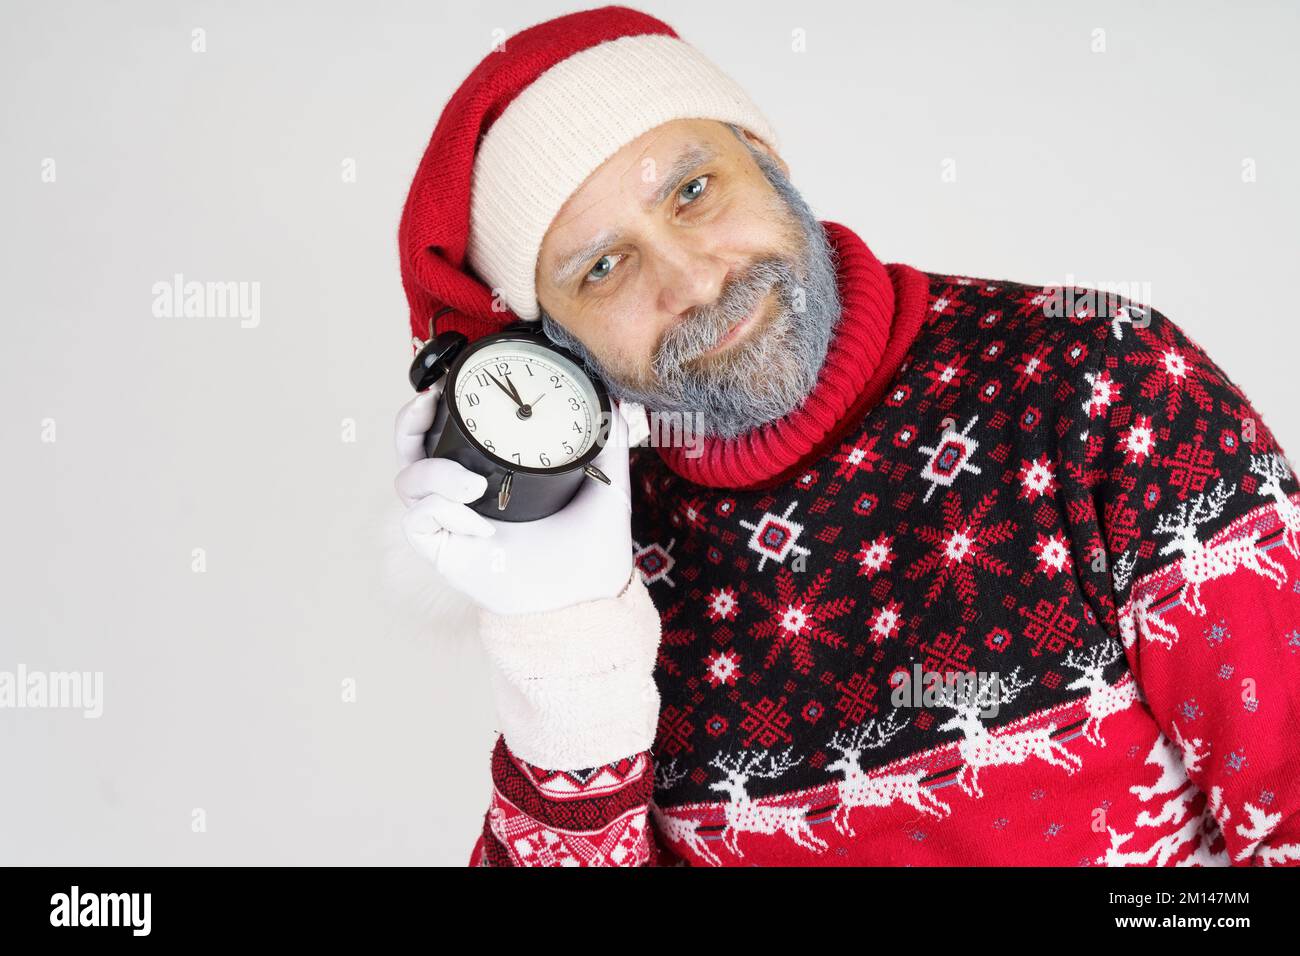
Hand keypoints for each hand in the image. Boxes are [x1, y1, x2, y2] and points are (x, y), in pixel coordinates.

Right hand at [393, 382, 634, 615]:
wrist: (587, 594)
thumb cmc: (592, 546)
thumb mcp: (606, 485)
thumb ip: (611, 443)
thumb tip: (619, 404)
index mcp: (491, 473)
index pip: (446, 433)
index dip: (433, 409)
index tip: (444, 386)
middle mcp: (463, 495)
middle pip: (409, 451)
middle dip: (408, 424)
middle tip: (428, 405)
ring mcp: (451, 523)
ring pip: (408, 482)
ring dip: (433, 474)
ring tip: (476, 488)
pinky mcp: (444, 551)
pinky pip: (419, 520)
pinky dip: (444, 512)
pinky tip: (482, 528)